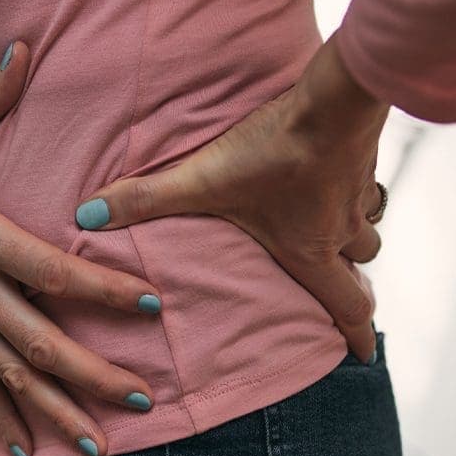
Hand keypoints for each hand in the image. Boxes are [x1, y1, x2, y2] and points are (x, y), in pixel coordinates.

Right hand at [0, 42, 160, 455]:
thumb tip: (26, 44)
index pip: (50, 269)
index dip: (102, 288)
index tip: (151, 303)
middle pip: (36, 340)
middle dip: (91, 374)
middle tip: (142, 400)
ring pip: (7, 373)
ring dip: (53, 411)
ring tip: (96, 447)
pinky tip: (26, 450)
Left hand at [72, 35, 387, 359]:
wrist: (332, 100)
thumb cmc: (272, 151)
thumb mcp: (202, 182)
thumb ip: (145, 199)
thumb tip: (86, 217)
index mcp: (311, 251)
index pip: (346, 306)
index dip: (357, 335)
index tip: (363, 355)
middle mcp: (342, 229)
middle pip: (362, 267)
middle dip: (353, 280)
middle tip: (345, 288)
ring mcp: (359, 193)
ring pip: (369, 225)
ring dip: (355, 233)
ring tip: (337, 230)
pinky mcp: (364, 156)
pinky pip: (367, 184)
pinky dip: (355, 189)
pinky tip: (335, 174)